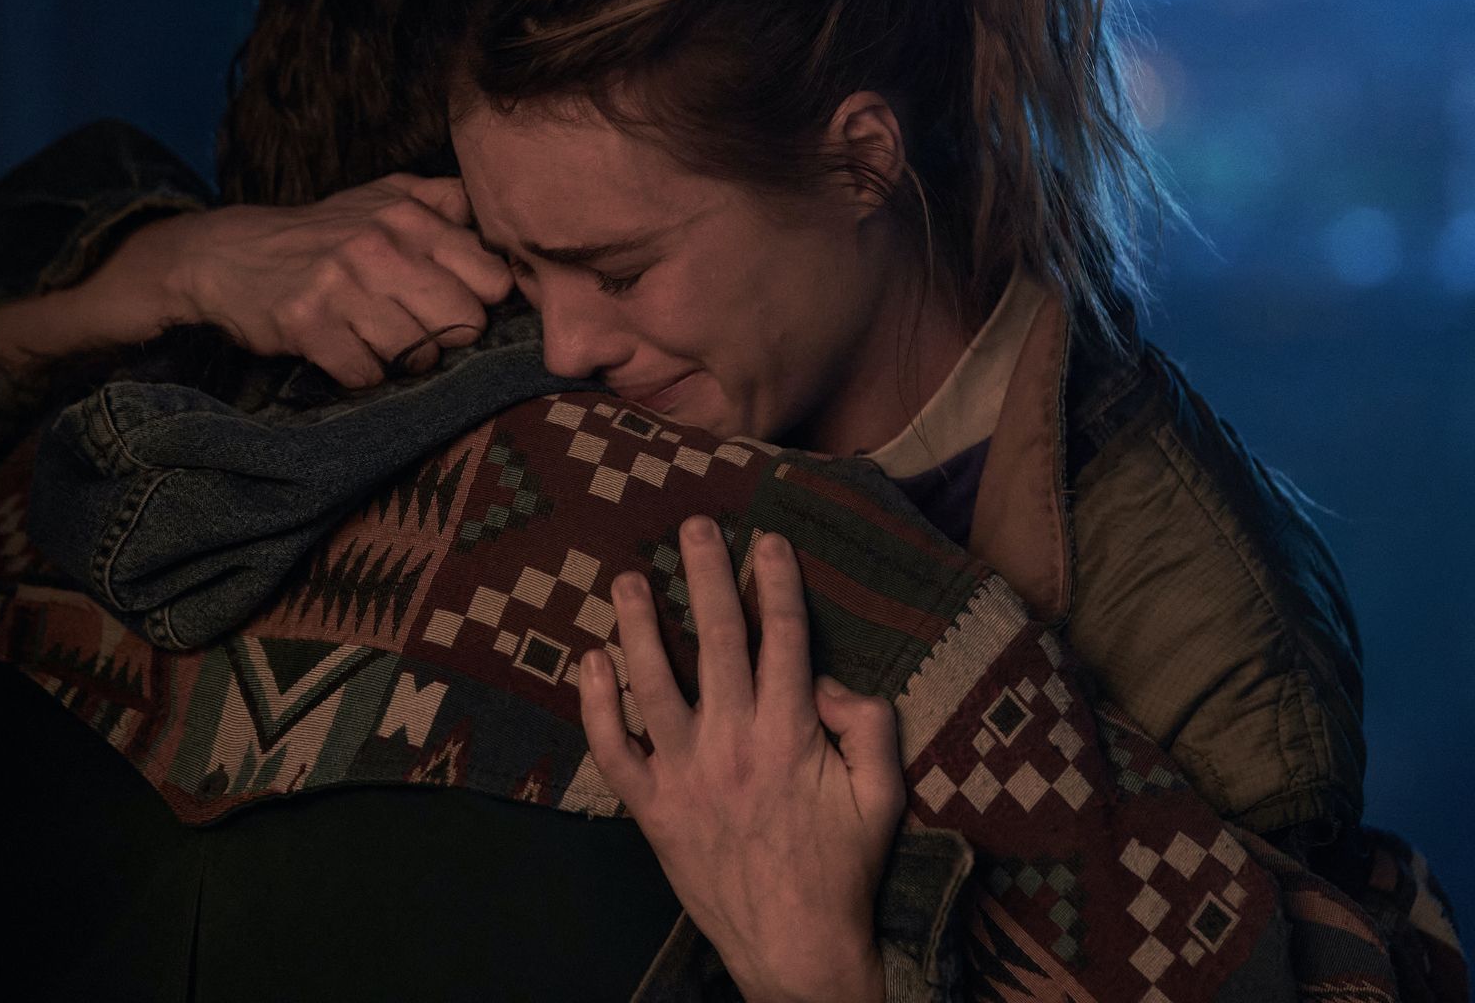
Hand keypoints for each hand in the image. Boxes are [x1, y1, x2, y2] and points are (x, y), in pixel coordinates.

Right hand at [162, 173, 513, 387]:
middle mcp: (381, 245)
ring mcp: (343, 284)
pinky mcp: (309, 323)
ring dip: (401, 357)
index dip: (479, 300)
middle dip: (446, 335)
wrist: (228, 255)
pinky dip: (360, 372)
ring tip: (375, 335)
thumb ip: (446, 201)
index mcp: (410, 216)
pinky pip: (368, 373)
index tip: (456, 303)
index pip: (492, 279)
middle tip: (415, 327)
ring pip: (419, 353)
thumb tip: (501, 221)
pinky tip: (344, 349)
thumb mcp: (386, 196)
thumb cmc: (325, 233)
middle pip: (465, 323)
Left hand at [580, 516, 903, 1002]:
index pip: (783, 638)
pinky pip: (613, 750)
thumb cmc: (842, 871)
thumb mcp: (884, 795)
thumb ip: (868, 726)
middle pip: (717, 640)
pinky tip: (590, 661)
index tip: (767, 540)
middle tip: (694, 526)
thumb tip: (828, 680)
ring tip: (629, 577)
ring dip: (639, 624)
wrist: (794, 949)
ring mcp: (686, 775)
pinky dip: (596, 704)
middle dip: (707, 576)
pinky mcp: (652, 808)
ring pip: (653, 682)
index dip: (777, 583)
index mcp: (792, 735)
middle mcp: (734, 743)